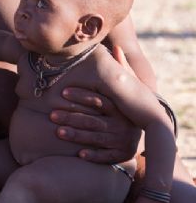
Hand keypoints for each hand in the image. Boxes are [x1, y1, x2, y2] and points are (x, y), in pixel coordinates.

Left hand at [50, 48, 140, 162]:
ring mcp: (122, 141)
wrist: (151, 131)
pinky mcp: (121, 155)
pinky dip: (93, 155)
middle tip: (52, 114)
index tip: (62, 92)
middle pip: (93, 120)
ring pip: (95, 138)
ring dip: (76, 135)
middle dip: (72, 117)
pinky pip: (106, 157)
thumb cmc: (129, 104)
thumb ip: (121, 69)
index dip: (81, 96)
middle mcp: (122, 124)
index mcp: (120, 107)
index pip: (98, 100)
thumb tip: (116, 46)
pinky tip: (79, 154)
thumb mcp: (129, 87)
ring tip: (57, 131)